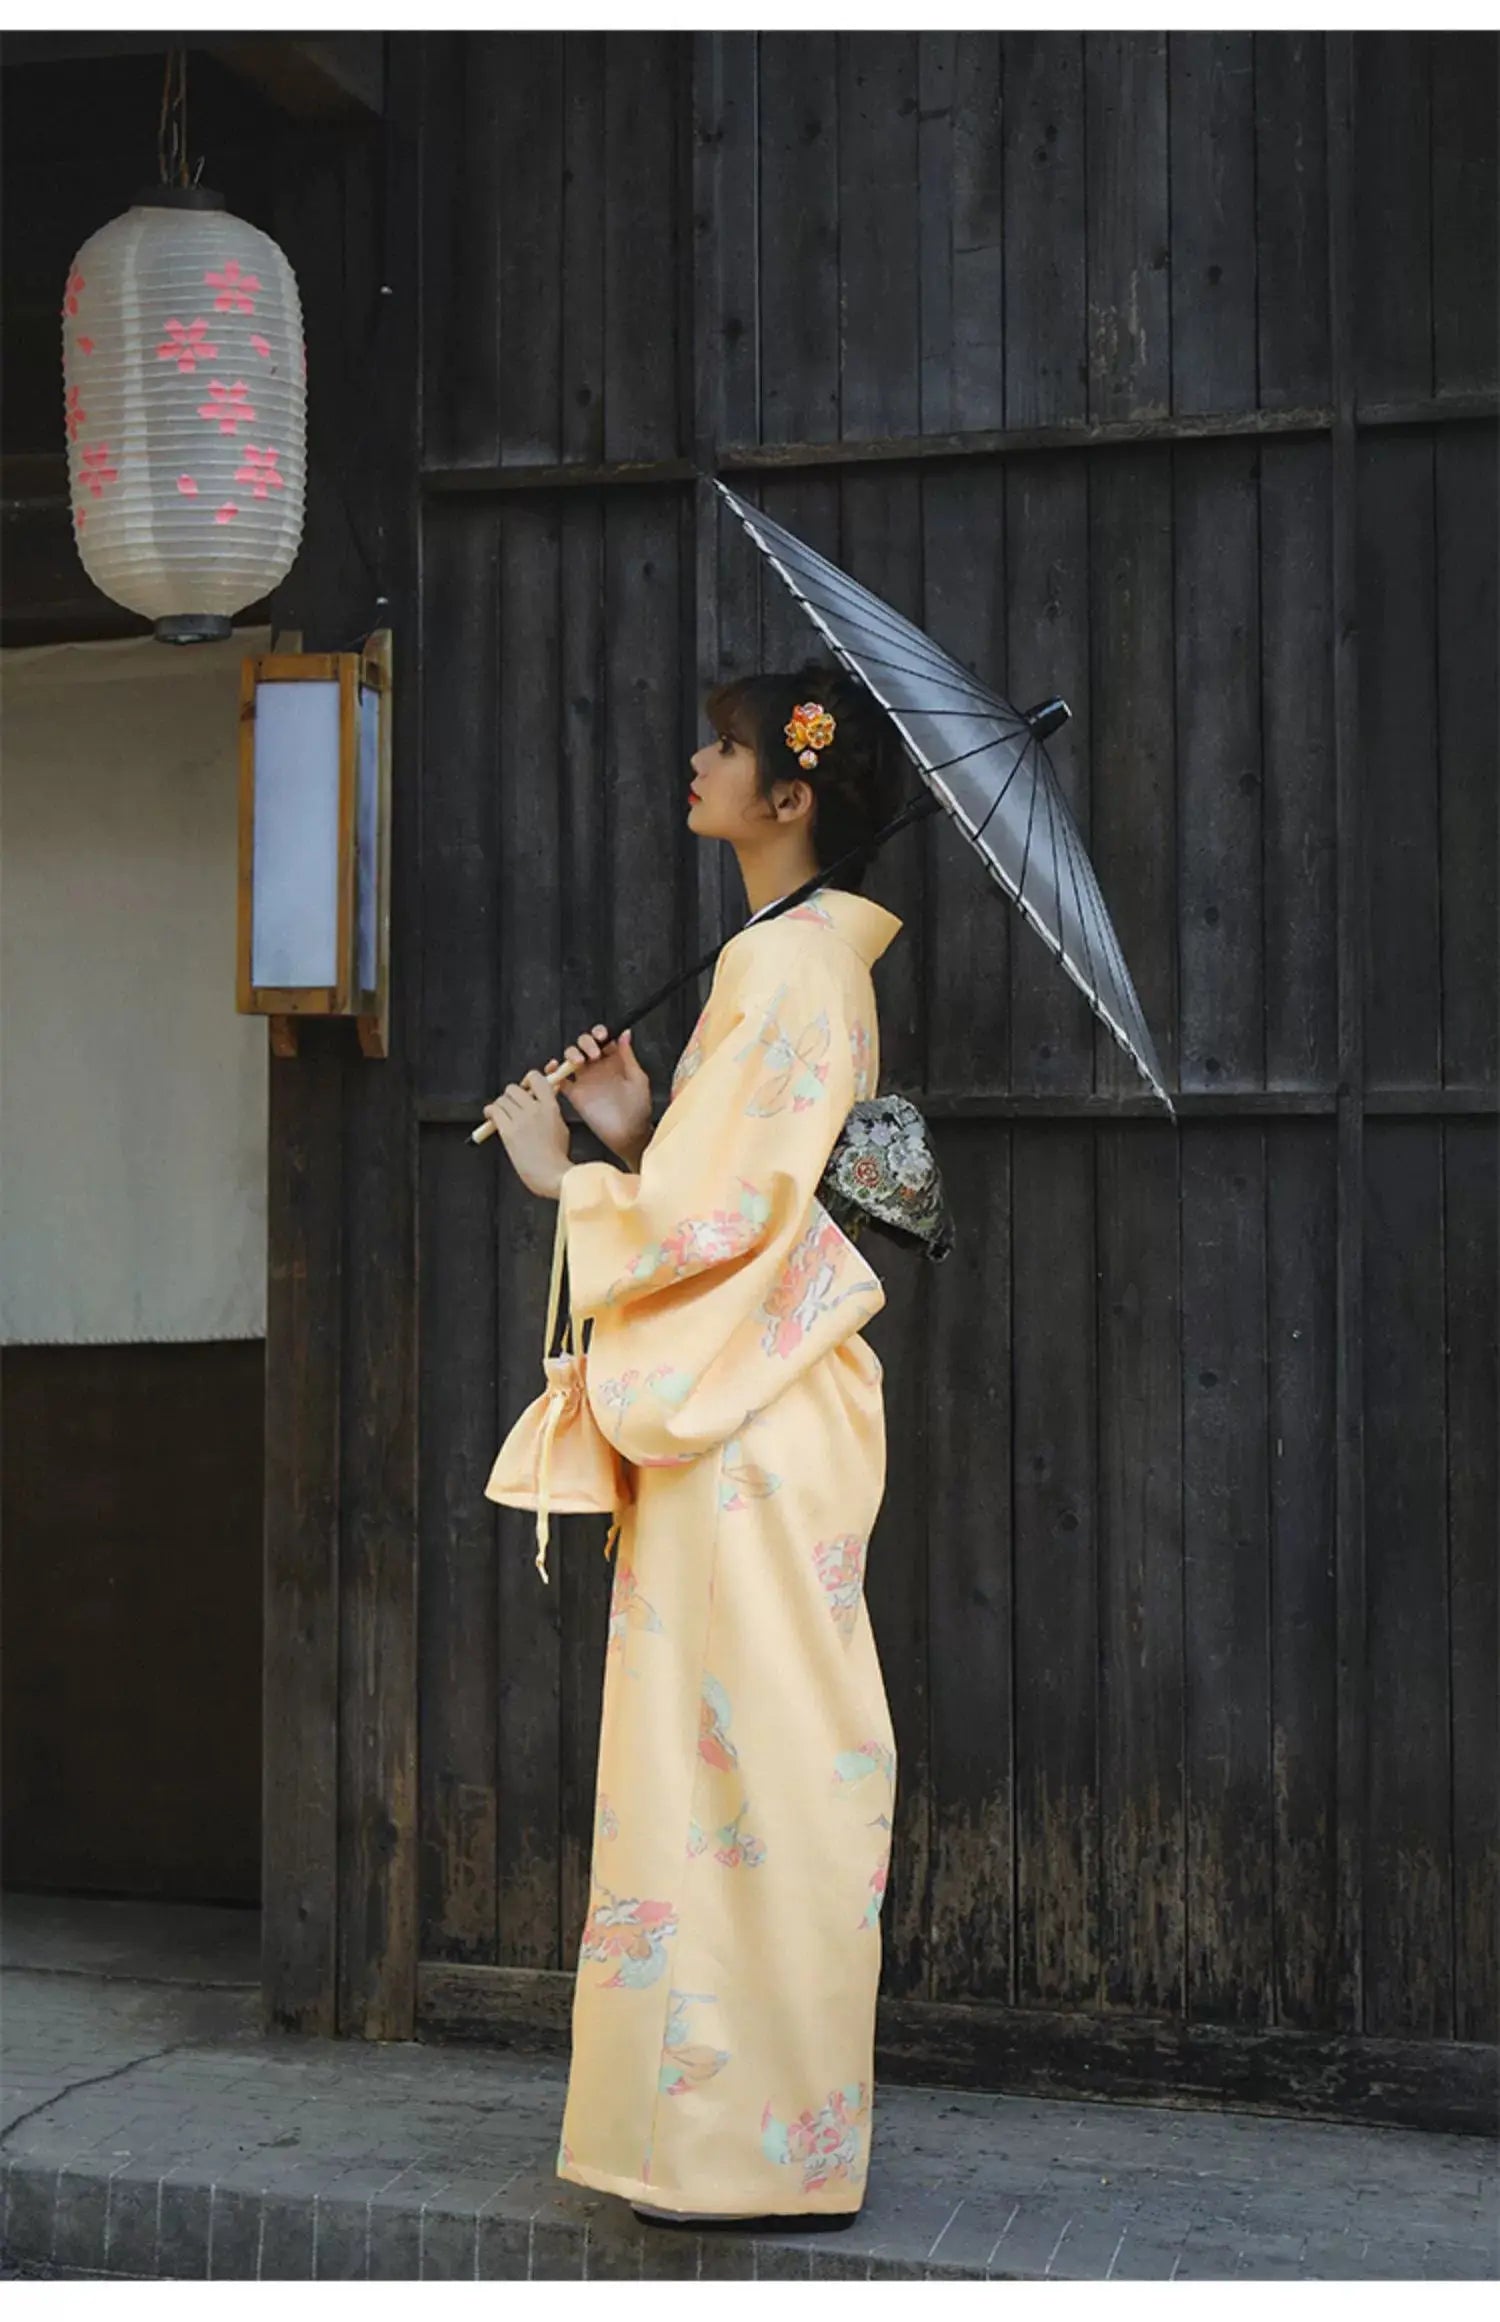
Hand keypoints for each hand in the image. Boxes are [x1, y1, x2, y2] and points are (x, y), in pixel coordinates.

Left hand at [481, 1070, 571, 1198]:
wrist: (551, 1174)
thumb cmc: (557, 1157)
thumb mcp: (560, 1126)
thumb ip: (550, 1110)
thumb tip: (542, 1098)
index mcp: (550, 1107)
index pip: (535, 1078)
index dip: (528, 1080)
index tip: (526, 1088)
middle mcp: (534, 1109)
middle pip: (514, 1088)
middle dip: (511, 1095)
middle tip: (512, 1105)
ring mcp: (520, 1120)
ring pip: (502, 1099)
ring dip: (500, 1105)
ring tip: (502, 1114)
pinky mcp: (508, 1131)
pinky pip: (493, 1111)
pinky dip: (490, 1112)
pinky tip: (491, 1117)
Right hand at [544, 1022, 653, 1163]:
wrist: (629, 1135)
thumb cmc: (639, 1109)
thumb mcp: (638, 1079)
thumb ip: (628, 1057)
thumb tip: (624, 1033)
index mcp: (614, 1061)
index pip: (602, 1039)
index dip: (599, 1032)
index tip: (601, 1035)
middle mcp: (598, 1068)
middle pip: (583, 1044)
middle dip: (585, 1042)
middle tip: (593, 1054)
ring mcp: (585, 1080)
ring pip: (571, 1057)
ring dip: (571, 1053)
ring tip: (579, 1061)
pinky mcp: (575, 1095)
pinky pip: (559, 1079)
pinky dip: (553, 1071)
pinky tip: (555, 1066)